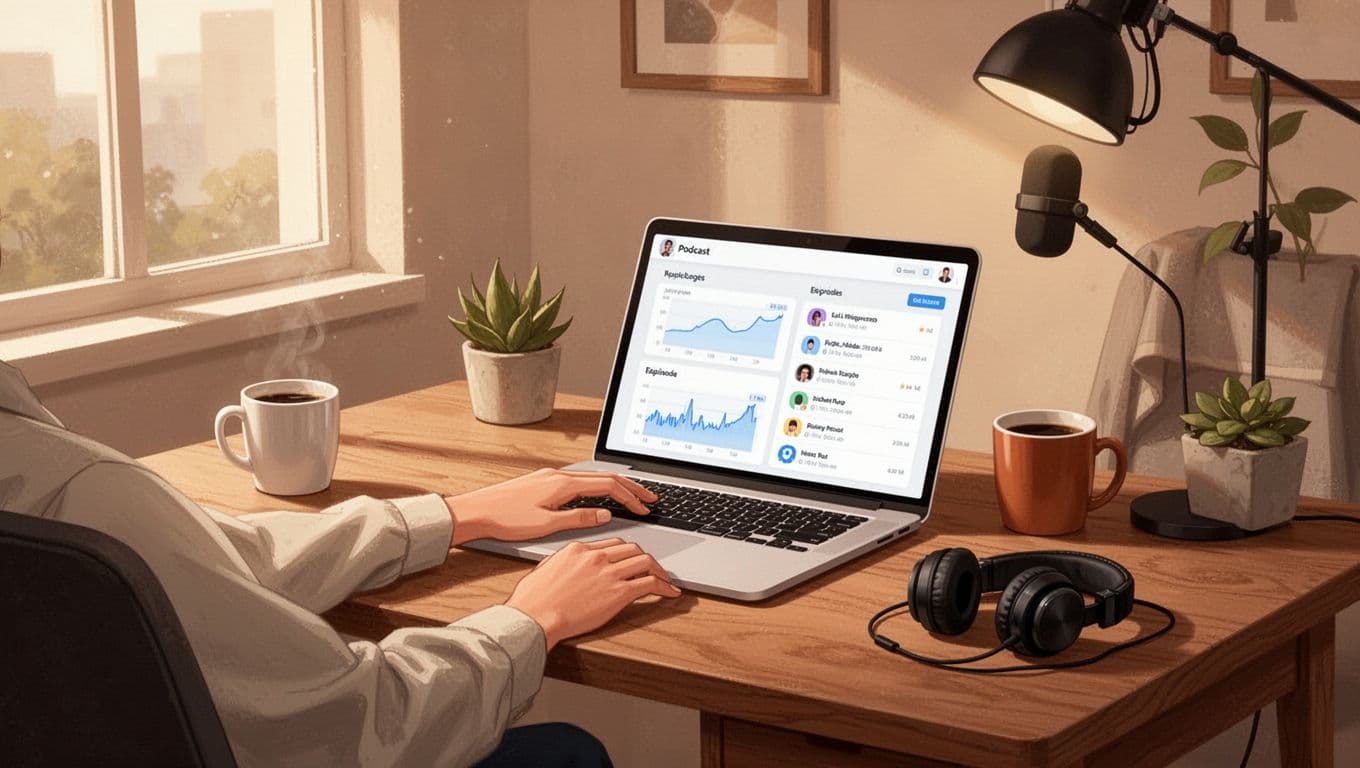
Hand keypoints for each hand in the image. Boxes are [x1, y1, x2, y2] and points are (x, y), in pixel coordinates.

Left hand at [444, 468, 657, 544]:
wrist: (474, 511)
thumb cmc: (505, 520)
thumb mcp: (546, 525)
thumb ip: (579, 519)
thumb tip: (604, 515)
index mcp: (563, 484)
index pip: (607, 486)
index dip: (630, 497)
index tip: (645, 508)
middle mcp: (559, 475)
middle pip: (604, 477)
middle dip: (630, 488)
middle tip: (650, 498)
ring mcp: (550, 476)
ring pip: (591, 477)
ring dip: (614, 486)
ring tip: (630, 496)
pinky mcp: (542, 481)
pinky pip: (578, 480)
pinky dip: (597, 486)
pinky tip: (598, 495)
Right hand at [505, 538, 681, 649]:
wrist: (534, 616)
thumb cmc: (533, 600)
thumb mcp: (543, 570)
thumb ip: (560, 562)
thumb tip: (564, 565)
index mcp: (579, 549)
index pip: (612, 544)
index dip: (627, 552)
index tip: (632, 560)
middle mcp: (597, 557)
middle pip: (632, 549)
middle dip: (645, 558)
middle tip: (652, 568)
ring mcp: (609, 573)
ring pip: (646, 561)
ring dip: (659, 571)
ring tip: (666, 580)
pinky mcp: (619, 593)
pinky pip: (650, 584)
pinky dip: (664, 587)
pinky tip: (670, 593)